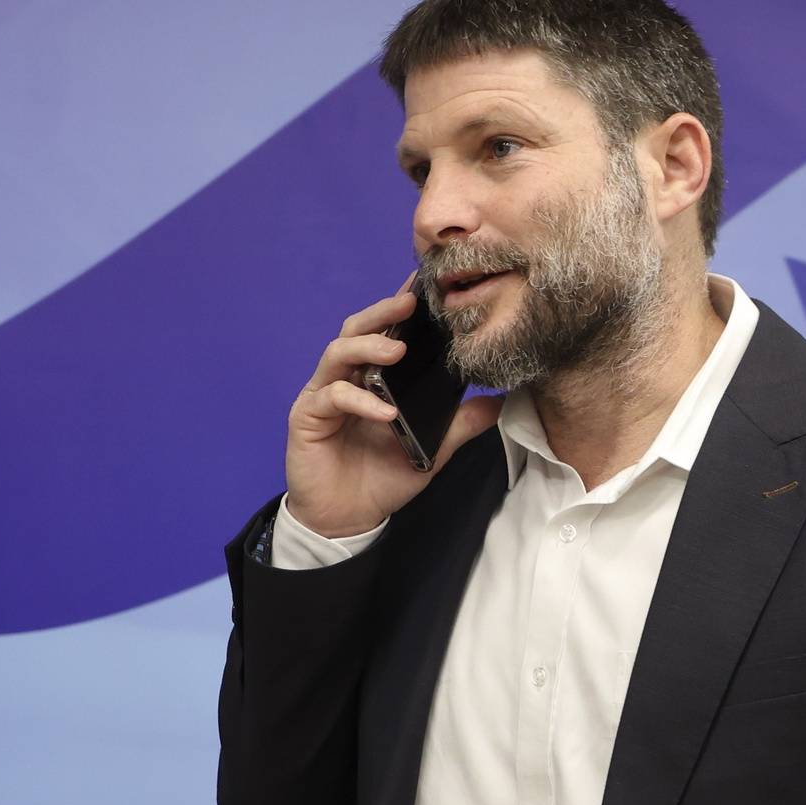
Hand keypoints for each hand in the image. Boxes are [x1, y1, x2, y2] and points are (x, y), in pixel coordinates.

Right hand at [284, 279, 501, 537]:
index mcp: (374, 377)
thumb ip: (459, 424)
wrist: (348, 519)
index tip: (425, 285)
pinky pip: (333, 397)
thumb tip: (497, 401)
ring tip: (399, 350)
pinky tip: (385, 411)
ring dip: (369, 346)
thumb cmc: (383, 477)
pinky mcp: (308, 417)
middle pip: (357, 328)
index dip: (401, 307)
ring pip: (339, 352)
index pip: (385, 331)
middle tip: (410, 301)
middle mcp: (346, 377)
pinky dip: (360, 400)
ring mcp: (324, 394)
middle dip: (383, 311)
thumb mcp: (432, 449)